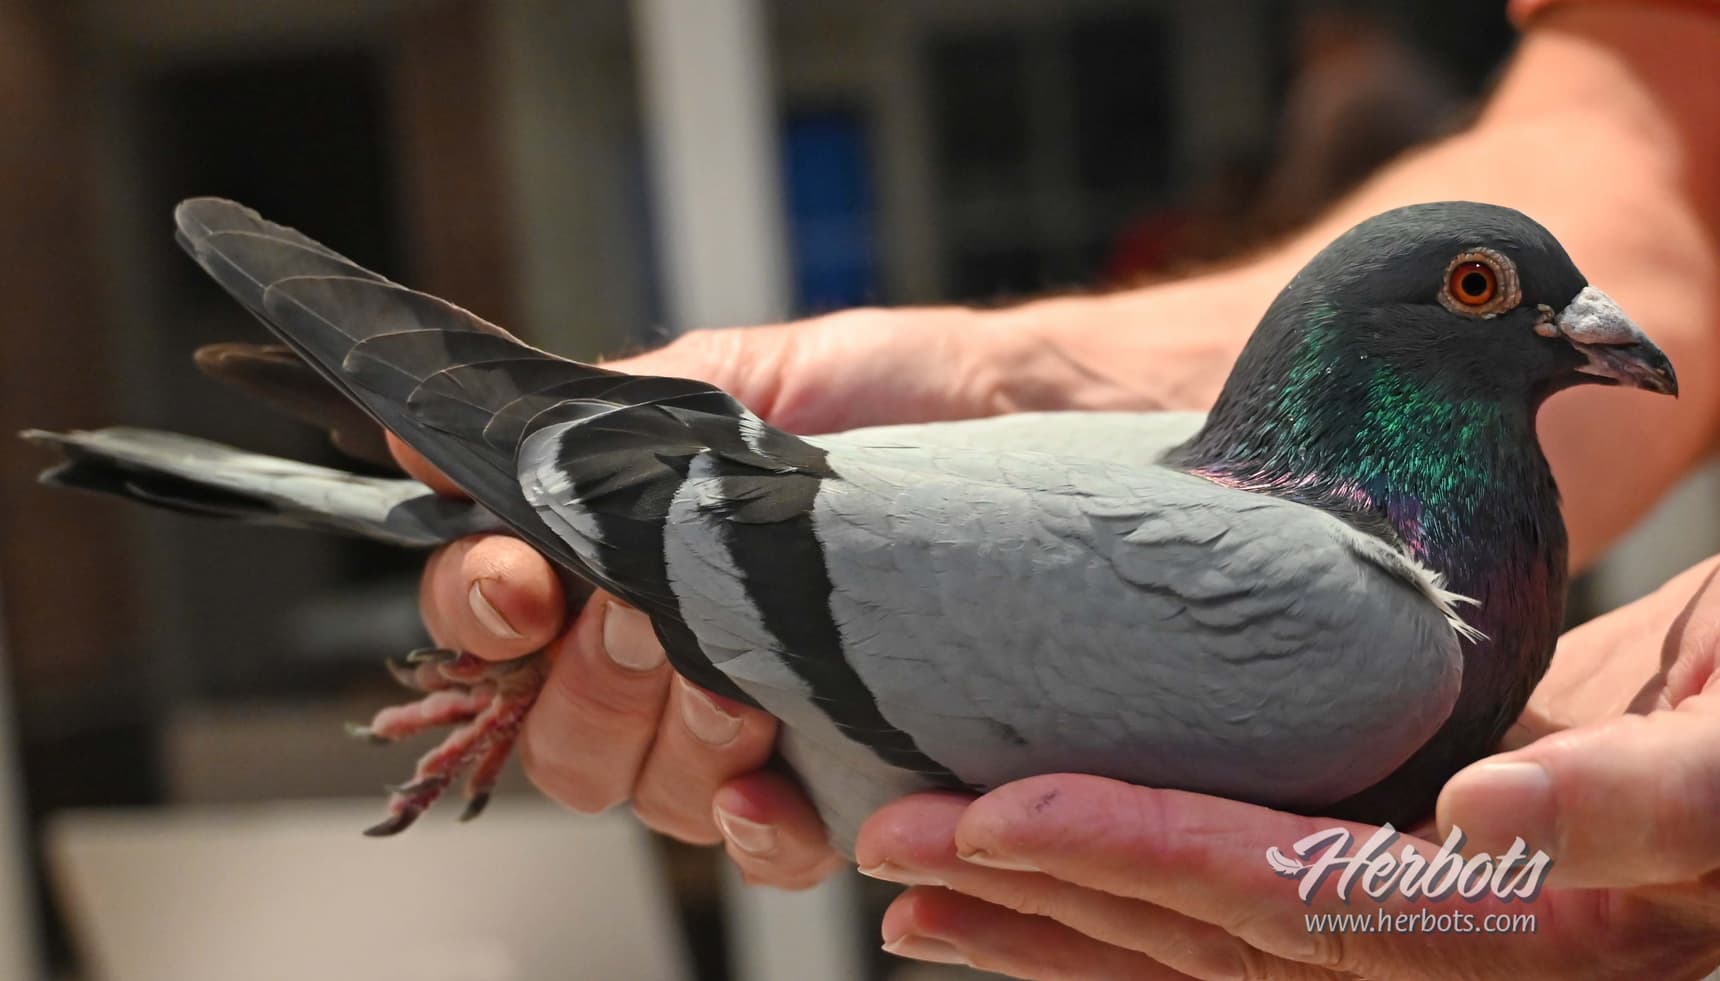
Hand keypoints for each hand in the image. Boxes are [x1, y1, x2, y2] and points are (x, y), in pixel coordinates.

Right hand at [400, 305, 1114, 886]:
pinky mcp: (840, 771)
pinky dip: (757, 829)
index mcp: (619, 558)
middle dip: (593, 680)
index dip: (480, 613)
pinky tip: (777, 790)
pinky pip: (762, 848)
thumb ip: (589, 427)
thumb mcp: (734, 385)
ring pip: (644, 791)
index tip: (519, 587)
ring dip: (679, 741)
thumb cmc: (891, 394)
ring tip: (748, 677)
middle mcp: (669, 654)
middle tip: (654, 615)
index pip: (491, 622)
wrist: (1034, 422)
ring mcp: (750, 723)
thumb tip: (428, 439)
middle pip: (555, 733)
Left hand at [855, 555, 1719, 978]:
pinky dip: (1137, 886)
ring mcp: (1420, 925)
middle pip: (1215, 941)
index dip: (1143, 859)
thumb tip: (1492, 815)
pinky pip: (1247, 898)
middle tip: (893, 845)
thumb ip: (1656, 797)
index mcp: (1537, 928)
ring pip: (1208, 944)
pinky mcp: (1403, 873)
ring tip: (919, 891)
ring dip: (1057, 920)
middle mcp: (1460, 953)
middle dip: (1047, 899)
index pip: (1299, 901)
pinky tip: (1043, 863)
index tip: (997, 815)